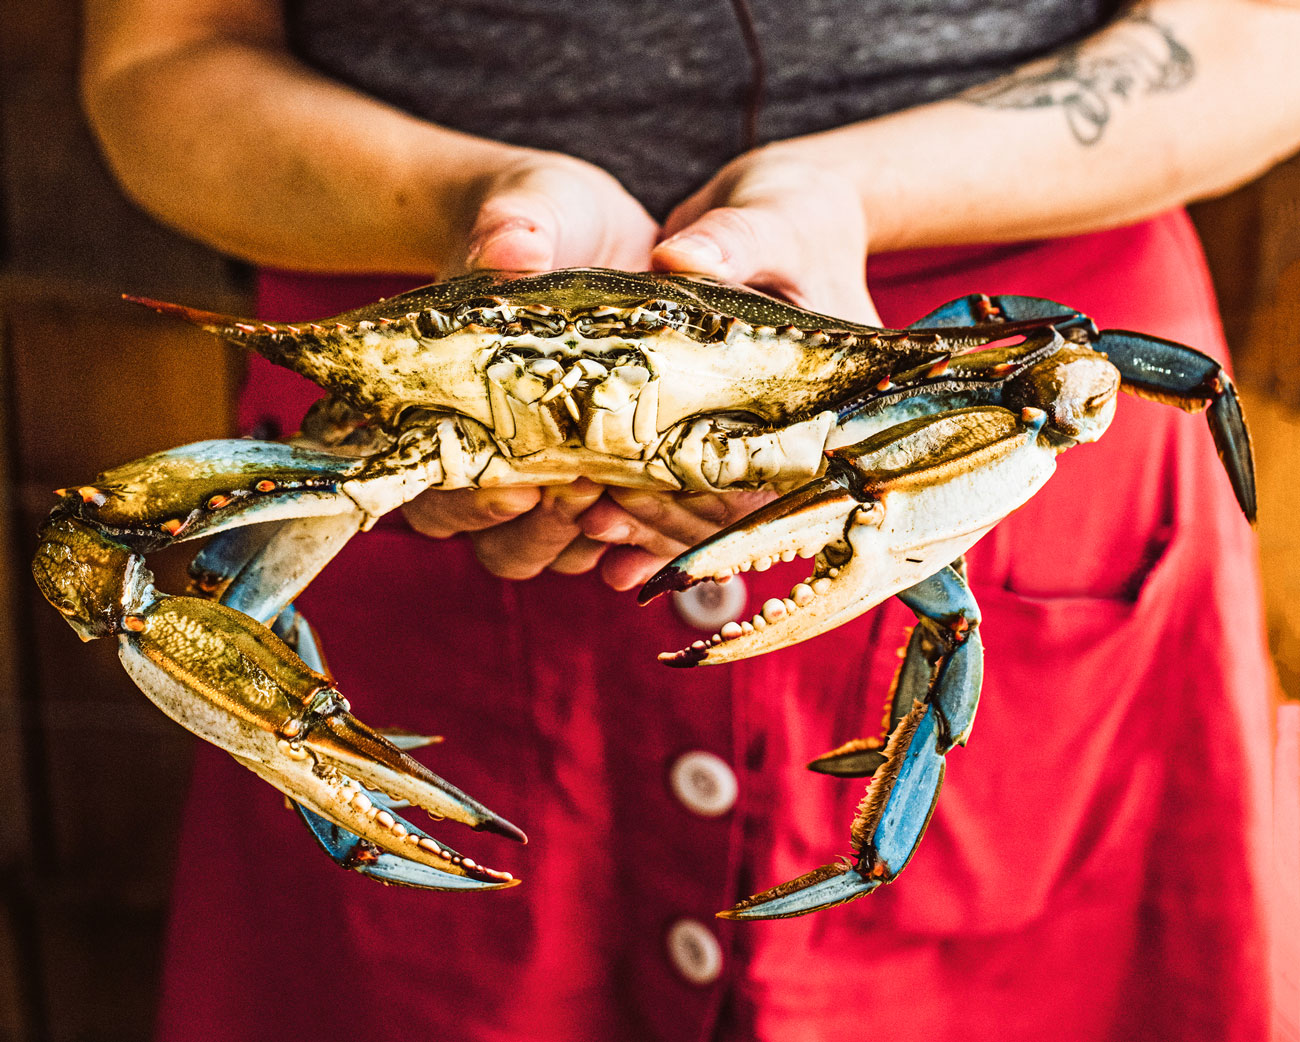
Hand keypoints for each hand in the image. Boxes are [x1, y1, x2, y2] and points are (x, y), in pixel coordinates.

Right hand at [402, 152, 657, 575]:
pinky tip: (665, 534)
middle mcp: (495, 457)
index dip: (468, 502)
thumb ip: (512, 228)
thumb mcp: (529, 211)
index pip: (434, 488)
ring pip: (553, 555)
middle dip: (536, 533)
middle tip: (583, 489)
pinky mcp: (612, 478)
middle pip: (495, 544)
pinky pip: (612, 543)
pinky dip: (635, 548)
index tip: (519, 480)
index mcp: (450, 406)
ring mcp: (555, 475)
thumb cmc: (542, 219)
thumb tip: (510, 247)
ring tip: (630, 503)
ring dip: (586, 545)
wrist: (595, 232)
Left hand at [568, 142, 875, 589]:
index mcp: (827, 395)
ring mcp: (745, 430)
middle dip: (666, 522)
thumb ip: (731, 240)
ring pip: (701, 508)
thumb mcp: (772, 219)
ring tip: (587, 524)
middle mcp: (789, 428)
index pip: (778, 474)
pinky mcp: (709, 423)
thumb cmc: (797, 211)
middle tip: (596, 518)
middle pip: (732, 505)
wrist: (792, 207)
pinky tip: (593, 526)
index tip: (647, 497)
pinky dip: (640, 509)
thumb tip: (676, 258)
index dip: (715, 500)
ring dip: (646, 525)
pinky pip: (679, 485)